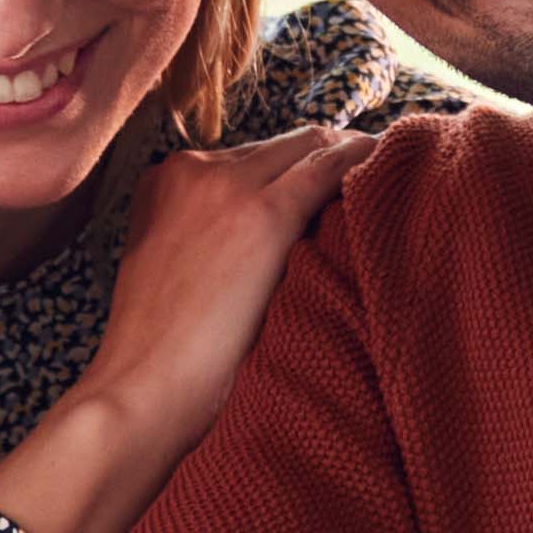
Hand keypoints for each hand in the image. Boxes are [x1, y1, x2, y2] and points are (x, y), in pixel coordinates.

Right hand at [0, 123, 381, 532]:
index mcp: (162, 181)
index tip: (328, 178)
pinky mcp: (265, 214)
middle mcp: (192, 169)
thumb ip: (202, 236)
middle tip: (371, 169)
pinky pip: (327, 168)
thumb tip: (255, 239)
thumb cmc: (159, 353)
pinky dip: (361, 159)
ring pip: (308, 146)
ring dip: (347, 157)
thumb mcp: (169, 270)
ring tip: (387, 171)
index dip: (292, 165)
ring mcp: (227, 186)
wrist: (143, 388)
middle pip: (281, 144)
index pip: (247, 156)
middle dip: (325, 154)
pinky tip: (389, 163)